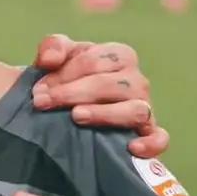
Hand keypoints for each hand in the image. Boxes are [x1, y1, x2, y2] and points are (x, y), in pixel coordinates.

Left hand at [27, 35, 168, 157]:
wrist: (65, 114)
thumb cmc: (65, 82)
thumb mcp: (56, 59)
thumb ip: (52, 47)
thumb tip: (50, 60)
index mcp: (120, 56)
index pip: (94, 61)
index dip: (63, 74)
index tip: (37, 91)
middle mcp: (137, 81)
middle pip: (110, 84)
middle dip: (72, 93)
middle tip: (42, 104)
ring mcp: (144, 108)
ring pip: (135, 110)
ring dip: (104, 114)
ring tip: (76, 117)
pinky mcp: (147, 135)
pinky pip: (159, 139)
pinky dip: (150, 143)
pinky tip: (130, 148)